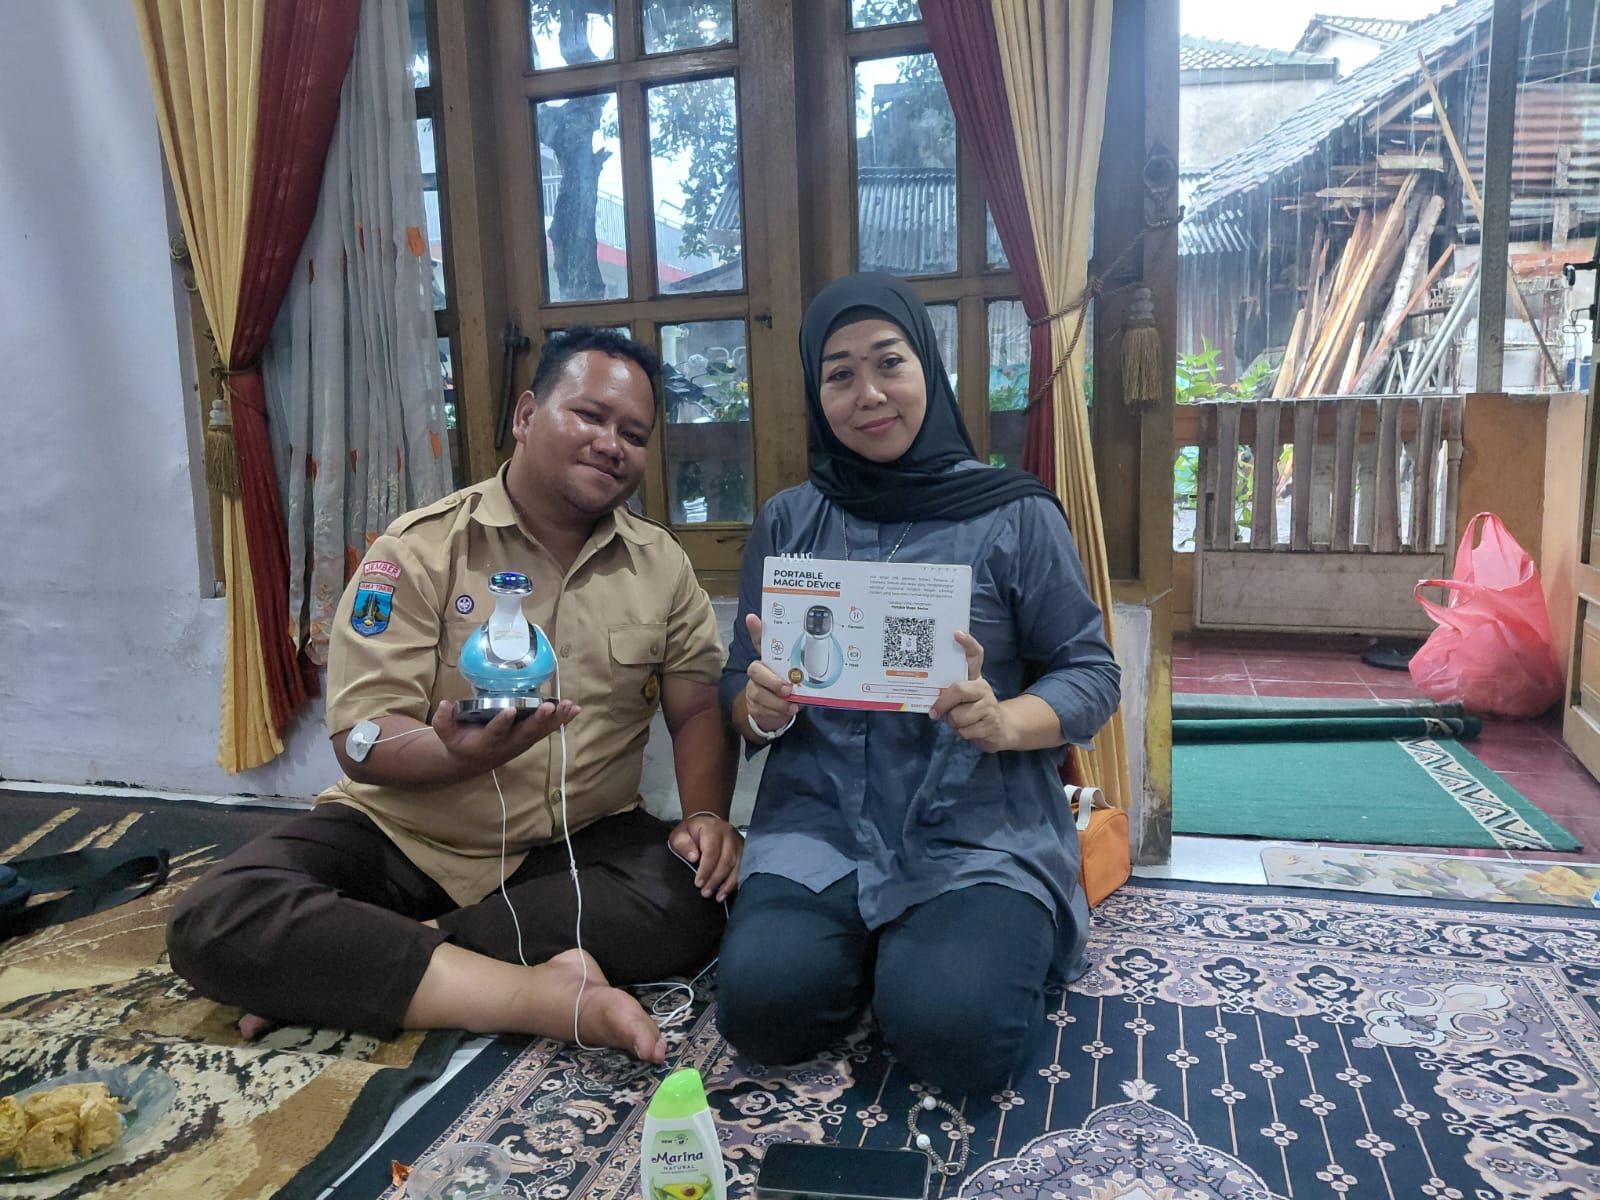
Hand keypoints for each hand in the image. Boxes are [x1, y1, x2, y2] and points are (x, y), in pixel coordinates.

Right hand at [433, 697, 579, 772]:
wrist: (473, 760)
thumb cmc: (461, 742)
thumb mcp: (446, 734)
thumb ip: (444, 721)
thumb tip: (445, 705)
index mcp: (486, 742)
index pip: (494, 732)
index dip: (501, 723)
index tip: (509, 710)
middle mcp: (507, 744)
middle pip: (525, 733)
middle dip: (538, 720)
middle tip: (549, 707)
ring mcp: (522, 741)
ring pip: (541, 731)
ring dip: (556, 720)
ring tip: (569, 707)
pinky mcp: (530, 737)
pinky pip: (548, 729)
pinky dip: (562, 720)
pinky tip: (575, 709)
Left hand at [668, 813, 742, 900]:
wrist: (706, 824)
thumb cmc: (691, 832)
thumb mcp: (680, 835)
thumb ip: (684, 845)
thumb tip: (694, 857)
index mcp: (712, 828)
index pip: (711, 851)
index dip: (706, 869)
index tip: (698, 883)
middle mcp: (729, 834)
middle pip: (726, 860)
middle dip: (716, 879)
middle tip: (705, 893)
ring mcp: (738, 842)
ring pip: (737, 865)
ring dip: (727, 883)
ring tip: (718, 897)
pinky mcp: (743, 850)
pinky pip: (742, 868)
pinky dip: (735, 881)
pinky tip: (727, 891)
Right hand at [742, 614, 797, 732]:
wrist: (775, 713)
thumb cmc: (789, 689)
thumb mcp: (797, 678)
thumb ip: (803, 671)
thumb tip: (824, 662)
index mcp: (769, 660)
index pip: (760, 642)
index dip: (756, 630)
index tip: (752, 618)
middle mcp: (758, 671)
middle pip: (755, 670)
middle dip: (772, 680)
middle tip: (787, 689)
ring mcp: (753, 688)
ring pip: (758, 693)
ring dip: (777, 702)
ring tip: (791, 705)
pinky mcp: (752, 705)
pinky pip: (761, 708)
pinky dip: (776, 712)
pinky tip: (786, 712)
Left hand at [927, 631, 1013, 752]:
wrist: (1001, 729)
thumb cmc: (973, 711)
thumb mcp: (963, 699)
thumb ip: (949, 693)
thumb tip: (930, 697)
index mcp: (976, 678)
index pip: (975, 655)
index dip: (967, 644)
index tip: (956, 634)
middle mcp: (984, 688)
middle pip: (958, 690)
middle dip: (943, 704)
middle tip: (935, 712)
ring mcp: (990, 706)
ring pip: (958, 716)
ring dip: (953, 723)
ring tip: (960, 722)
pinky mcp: (992, 725)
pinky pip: (965, 731)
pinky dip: (962, 733)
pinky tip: (970, 730)